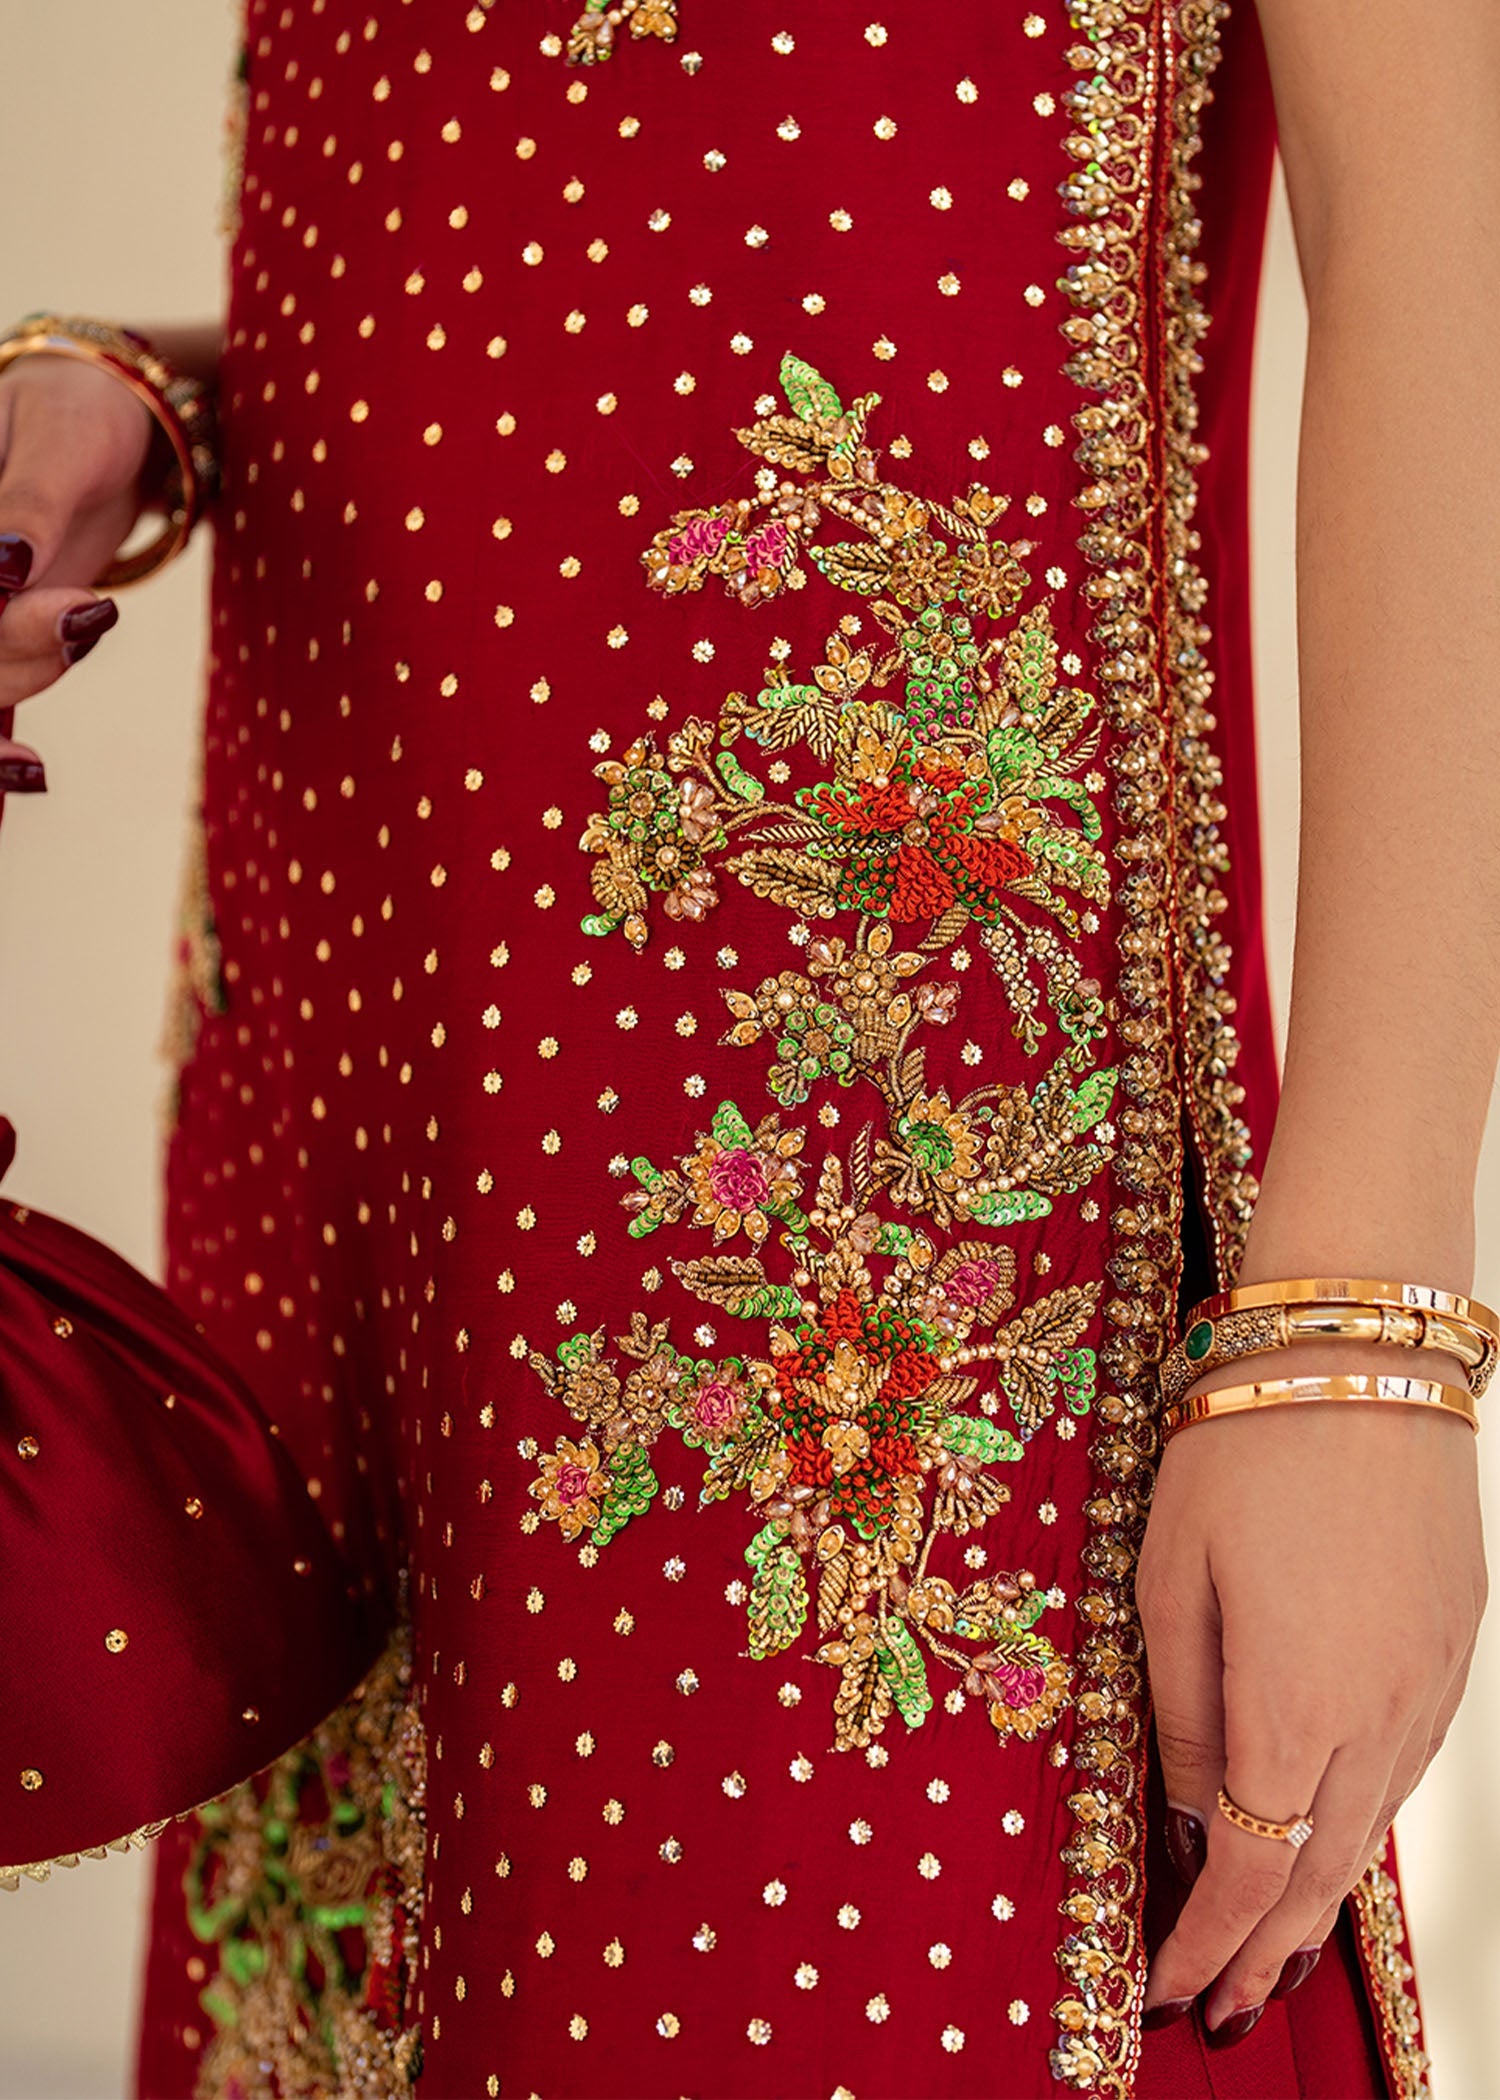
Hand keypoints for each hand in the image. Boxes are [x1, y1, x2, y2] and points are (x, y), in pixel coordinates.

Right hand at [0, 352, 148, 791]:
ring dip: (19, 678)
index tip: (30, 596)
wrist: (110, 428)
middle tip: (83, 610)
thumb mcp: (60, 442)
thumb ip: (26, 504)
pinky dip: (0, 750)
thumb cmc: (82, 413)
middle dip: (6, 653)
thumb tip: (3, 565)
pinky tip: (28, 772)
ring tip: (86, 622)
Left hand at [1137, 1373, 1484, 2041]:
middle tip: (1223, 2009)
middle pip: (1322, 1872)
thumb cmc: (1244, 1443)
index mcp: (1297, 1704)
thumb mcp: (1171, 1578)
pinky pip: (1405, 1765)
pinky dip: (1363, 1824)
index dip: (1208, 1945)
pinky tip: (1334, 1836)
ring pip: (1373, 1829)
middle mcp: (1379, 1713)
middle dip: (1268, 1954)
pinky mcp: (1452, 1643)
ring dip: (1321, 1900)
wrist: (1357, 1348)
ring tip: (1275, 1954)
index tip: (1167, 1990)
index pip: (1251, 1874)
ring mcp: (1430, 1681)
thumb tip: (1197, 1816)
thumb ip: (1187, 1712)